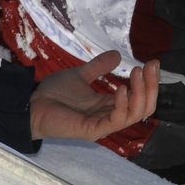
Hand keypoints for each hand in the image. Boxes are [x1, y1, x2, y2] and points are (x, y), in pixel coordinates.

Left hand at [29, 51, 159, 140]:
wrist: (31, 106)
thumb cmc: (53, 95)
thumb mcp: (80, 75)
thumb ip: (98, 67)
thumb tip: (117, 55)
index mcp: (109, 105)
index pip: (139, 97)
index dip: (149, 81)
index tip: (153, 62)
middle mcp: (110, 116)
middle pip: (143, 107)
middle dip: (152, 86)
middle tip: (151, 66)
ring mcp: (103, 125)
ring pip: (135, 114)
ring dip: (141, 93)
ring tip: (137, 73)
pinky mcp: (93, 130)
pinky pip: (116, 120)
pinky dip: (122, 105)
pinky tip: (122, 88)